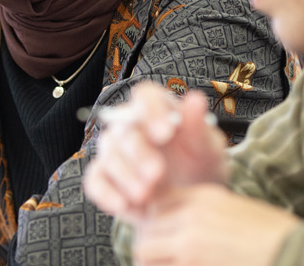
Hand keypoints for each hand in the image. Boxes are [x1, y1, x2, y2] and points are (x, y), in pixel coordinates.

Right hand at [83, 82, 227, 221]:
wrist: (191, 203)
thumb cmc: (199, 167)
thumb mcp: (208, 149)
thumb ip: (199, 127)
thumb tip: (196, 99)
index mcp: (157, 109)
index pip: (145, 96)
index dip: (151, 111)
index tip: (166, 133)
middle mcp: (131, 126)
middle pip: (124, 128)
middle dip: (139, 151)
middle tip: (157, 172)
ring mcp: (115, 151)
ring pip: (109, 154)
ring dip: (125, 175)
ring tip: (146, 195)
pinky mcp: (104, 177)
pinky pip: (95, 181)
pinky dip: (106, 193)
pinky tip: (123, 205)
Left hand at [131, 184, 299, 265]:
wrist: (295, 253)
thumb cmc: (273, 236)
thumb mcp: (235, 209)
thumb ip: (205, 212)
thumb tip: (181, 224)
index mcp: (204, 197)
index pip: (158, 203)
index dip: (155, 222)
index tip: (160, 235)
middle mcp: (191, 216)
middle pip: (146, 228)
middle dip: (150, 244)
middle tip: (162, 258)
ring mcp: (189, 244)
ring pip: (144, 251)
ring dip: (151, 261)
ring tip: (167, 265)